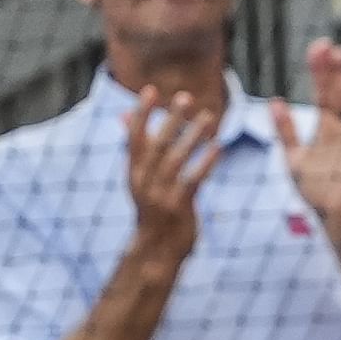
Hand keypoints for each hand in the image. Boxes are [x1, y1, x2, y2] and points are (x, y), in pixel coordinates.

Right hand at [123, 86, 222, 261]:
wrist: (157, 249)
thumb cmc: (154, 206)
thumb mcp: (141, 177)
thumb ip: (138, 147)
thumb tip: (122, 115)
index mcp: (134, 172)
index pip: (134, 139)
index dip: (141, 114)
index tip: (150, 90)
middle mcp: (143, 182)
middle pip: (156, 145)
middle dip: (170, 120)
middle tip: (185, 97)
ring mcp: (159, 195)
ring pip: (175, 160)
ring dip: (191, 137)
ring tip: (208, 117)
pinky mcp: (177, 207)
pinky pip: (192, 180)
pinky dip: (205, 163)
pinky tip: (218, 147)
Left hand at [274, 40, 340, 243]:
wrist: (338, 218)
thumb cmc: (318, 192)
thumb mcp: (294, 159)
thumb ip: (285, 131)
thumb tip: (275, 101)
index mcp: (324, 130)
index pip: (323, 94)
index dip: (319, 72)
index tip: (317, 49)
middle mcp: (340, 129)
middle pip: (334, 93)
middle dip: (329, 70)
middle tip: (324, 45)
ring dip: (340, 79)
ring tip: (337, 54)